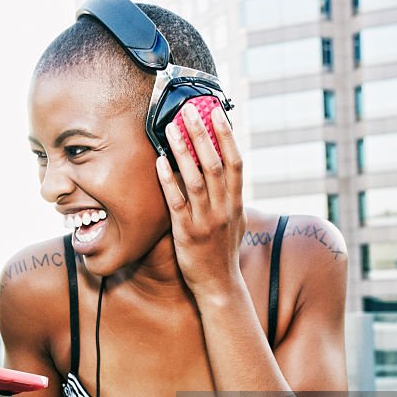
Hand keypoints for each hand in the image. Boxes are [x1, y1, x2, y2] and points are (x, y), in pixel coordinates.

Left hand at [156, 103, 246, 300]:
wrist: (219, 285)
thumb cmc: (223, 252)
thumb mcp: (235, 222)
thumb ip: (230, 197)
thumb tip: (226, 171)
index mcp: (236, 203)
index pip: (236, 162)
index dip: (227, 136)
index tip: (216, 113)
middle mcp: (223, 208)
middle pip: (215, 164)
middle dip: (202, 134)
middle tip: (189, 110)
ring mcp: (206, 221)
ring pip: (196, 179)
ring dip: (183, 151)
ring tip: (170, 128)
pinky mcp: (187, 233)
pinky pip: (177, 203)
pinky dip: (168, 181)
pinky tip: (159, 162)